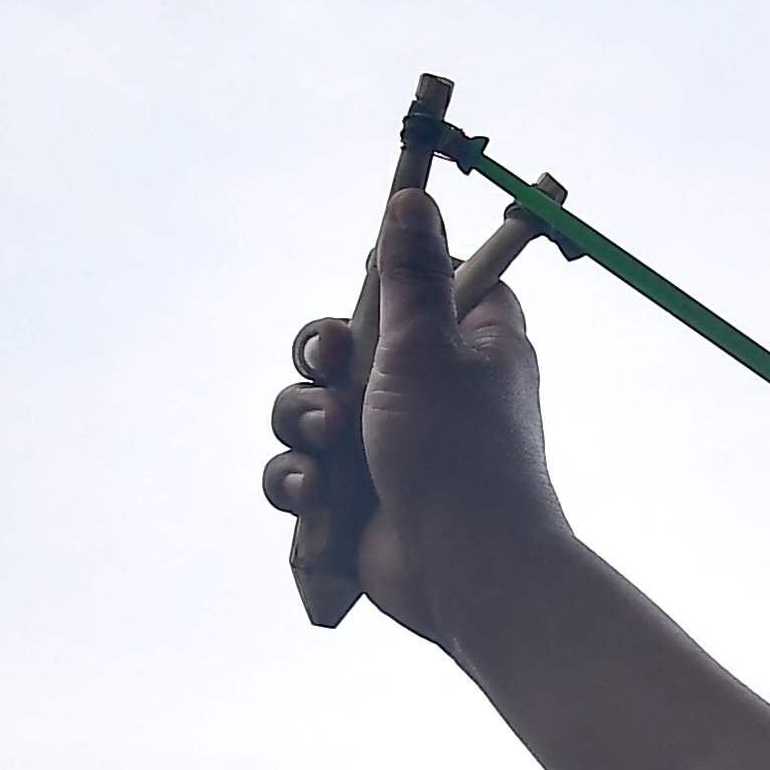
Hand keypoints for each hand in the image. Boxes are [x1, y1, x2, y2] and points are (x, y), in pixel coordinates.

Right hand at [261, 189, 570, 652]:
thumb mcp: (429, 345)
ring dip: (301, 418)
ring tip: (328, 437)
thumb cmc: (460, 452)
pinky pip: (298, 472)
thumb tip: (415, 196)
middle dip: (319, 355)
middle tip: (331, 360)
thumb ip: (410, 275)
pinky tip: (314, 490)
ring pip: (308, 408)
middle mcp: (431, 393)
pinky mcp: (355, 500)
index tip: (370, 284)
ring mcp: (389, 449)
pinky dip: (297, 478)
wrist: (468, 573)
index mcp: (472, 347)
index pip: (431, 287)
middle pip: (345, 344)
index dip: (391, 281)